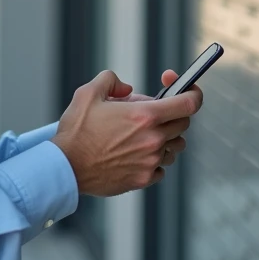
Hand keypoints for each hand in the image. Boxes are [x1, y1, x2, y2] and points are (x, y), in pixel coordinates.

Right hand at [51, 69, 203, 196]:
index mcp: (144, 116)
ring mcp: (150, 161)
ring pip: (175, 146)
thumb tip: (127, 88)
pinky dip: (155, 159)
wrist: (65, 168)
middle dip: (172, 114)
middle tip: (150, 113)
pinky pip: (162, 167)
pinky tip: (135, 154)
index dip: (194, 93)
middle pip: (183, 124)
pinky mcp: (144, 179)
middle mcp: (153, 139)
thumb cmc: (76, 132)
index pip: (189, 103)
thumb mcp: (89, 93)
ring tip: (141, 135)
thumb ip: (111, 80)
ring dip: (165, 138)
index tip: (189, 89)